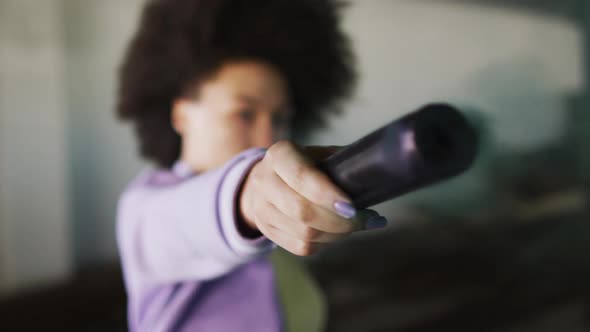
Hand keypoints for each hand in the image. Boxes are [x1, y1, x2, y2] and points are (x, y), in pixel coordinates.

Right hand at [239, 141, 386, 255]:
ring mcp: (261, 209)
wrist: (265, 179)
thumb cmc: (303, 164)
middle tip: (365, 219)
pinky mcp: (267, 230)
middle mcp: (264, 181)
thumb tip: (375, 180)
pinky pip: (301, 247)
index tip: (353, 207)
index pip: (302, 177)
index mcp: (279, 155)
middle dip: (339, 221)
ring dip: (337, 234)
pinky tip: (337, 234)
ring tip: (356, 225)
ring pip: (304, 233)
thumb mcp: (318, 154)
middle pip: (302, 211)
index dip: (328, 195)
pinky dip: (325, 244)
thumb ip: (341, 165)